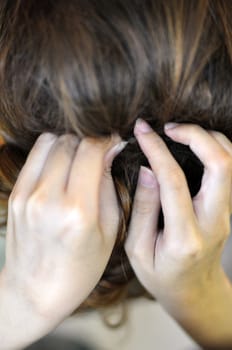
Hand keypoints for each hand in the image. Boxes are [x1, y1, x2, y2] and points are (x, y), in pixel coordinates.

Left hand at [1, 132, 125, 322]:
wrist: (35, 291)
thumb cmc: (80, 268)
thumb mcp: (109, 231)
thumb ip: (109, 185)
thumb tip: (111, 148)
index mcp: (78, 212)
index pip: (91, 150)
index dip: (107, 141)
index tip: (115, 144)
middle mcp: (49, 199)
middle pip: (70, 141)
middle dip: (89, 142)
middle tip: (99, 154)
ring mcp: (28, 196)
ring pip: (50, 141)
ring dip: (69, 144)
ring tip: (79, 160)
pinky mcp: (16, 195)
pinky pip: (35, 155)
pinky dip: (52, 152)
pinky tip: (62, 167)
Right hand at [125, 120, 231, 304]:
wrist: (194, 291)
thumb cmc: (161, 275)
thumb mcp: (137, 250)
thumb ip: (143, 208)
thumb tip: (148, 168)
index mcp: (185, 238)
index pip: (174, 181)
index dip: (156, 150)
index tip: (142, 132)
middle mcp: (213, 222)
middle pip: (220, 164)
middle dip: (195, 135)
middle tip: (167, 128)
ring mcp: (226, 214)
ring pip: (231, 162)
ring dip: (207, 139)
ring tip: (178, 133)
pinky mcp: (227, 208)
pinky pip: (229, 168)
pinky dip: (214, 148)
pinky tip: (193, 145)